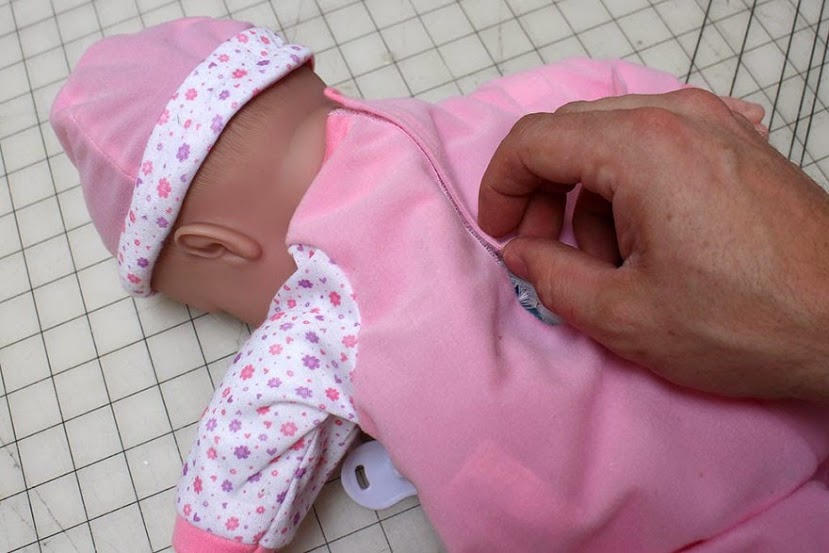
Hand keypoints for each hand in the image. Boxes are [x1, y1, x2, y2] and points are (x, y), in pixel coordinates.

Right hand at [478, 89, 828, 400]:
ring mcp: (715, 124)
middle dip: (542, 191)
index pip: (534, 140)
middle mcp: (678, 116)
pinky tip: (649, 242)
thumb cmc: (748, 322)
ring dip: (590, 197)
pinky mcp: (737, 144)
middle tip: (543, 250)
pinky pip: (657, 147)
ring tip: (611, 263)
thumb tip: (521, 251)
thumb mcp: (624, 315)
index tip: (500, 231)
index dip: (500, 187)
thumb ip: (551, 277)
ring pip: (612, 140)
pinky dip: (631, 188)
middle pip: (571, 133)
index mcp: (641, 147)